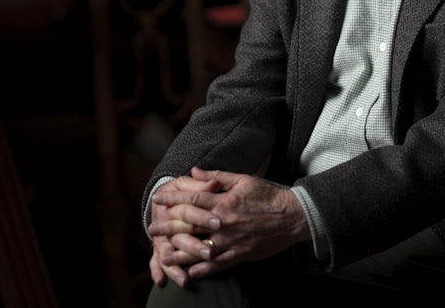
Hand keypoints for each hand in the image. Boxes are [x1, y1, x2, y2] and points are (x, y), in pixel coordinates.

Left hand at [148, 167, 310, 279]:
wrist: (292, 217)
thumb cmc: (268, 196)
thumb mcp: (243, 180)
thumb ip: (217, 177)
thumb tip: (195, 171)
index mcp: (223, 202)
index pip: (191, 200)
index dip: (172, 199)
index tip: (158, 199)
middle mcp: (223, 223)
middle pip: (189, 226)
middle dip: (168, 227)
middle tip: (152, 229)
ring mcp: (230, 241)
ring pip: (199, 249)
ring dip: (179, 254)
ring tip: (163, 256)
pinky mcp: (239, 254)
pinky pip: (218, 264)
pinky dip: (203, 269)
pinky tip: (191, 272)